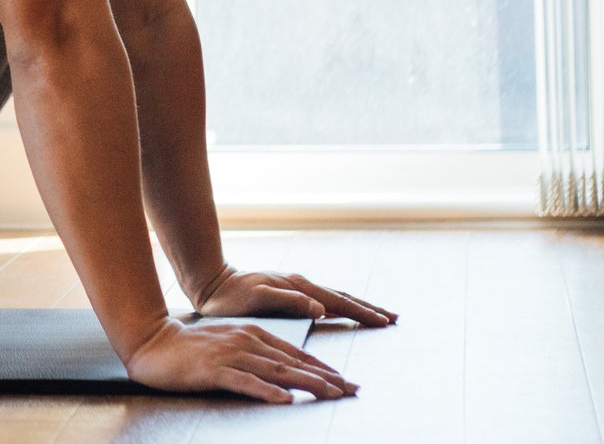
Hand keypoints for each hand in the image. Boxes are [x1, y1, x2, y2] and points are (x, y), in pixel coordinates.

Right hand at [124, 315, 356, 402]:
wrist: (152, 343)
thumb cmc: (190, 348)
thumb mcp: (228, 344)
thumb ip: (254, 354)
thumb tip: (283, 373)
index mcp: (251, 333)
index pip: (295, 353)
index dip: (323, 368)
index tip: (346, 381)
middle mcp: (245, 341)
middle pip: (292, 362)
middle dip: (326, 377)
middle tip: (352, 390)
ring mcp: (229, 355)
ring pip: (276, 371)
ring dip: (306, 383)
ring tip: (331, 394)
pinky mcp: (213, 370)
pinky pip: (245, 381)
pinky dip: (266, 391)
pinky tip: (284, 400)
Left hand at [194, 263, 398, 325]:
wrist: (210, 283)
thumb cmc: (230, 297)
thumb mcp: (257, 299)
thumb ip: (289, 302)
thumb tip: (321, 308)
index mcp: (297, 287)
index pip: (337, 301)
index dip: (361, 312)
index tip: (384, 321)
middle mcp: (299, 284)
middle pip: (341, 296)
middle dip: (367, 307)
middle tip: (393, 317)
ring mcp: (294, 287)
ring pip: (333, 296)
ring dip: (356, 305)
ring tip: (376, 314)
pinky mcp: (288, 291)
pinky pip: (322, 299)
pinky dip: (338, 305)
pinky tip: (341, 311)